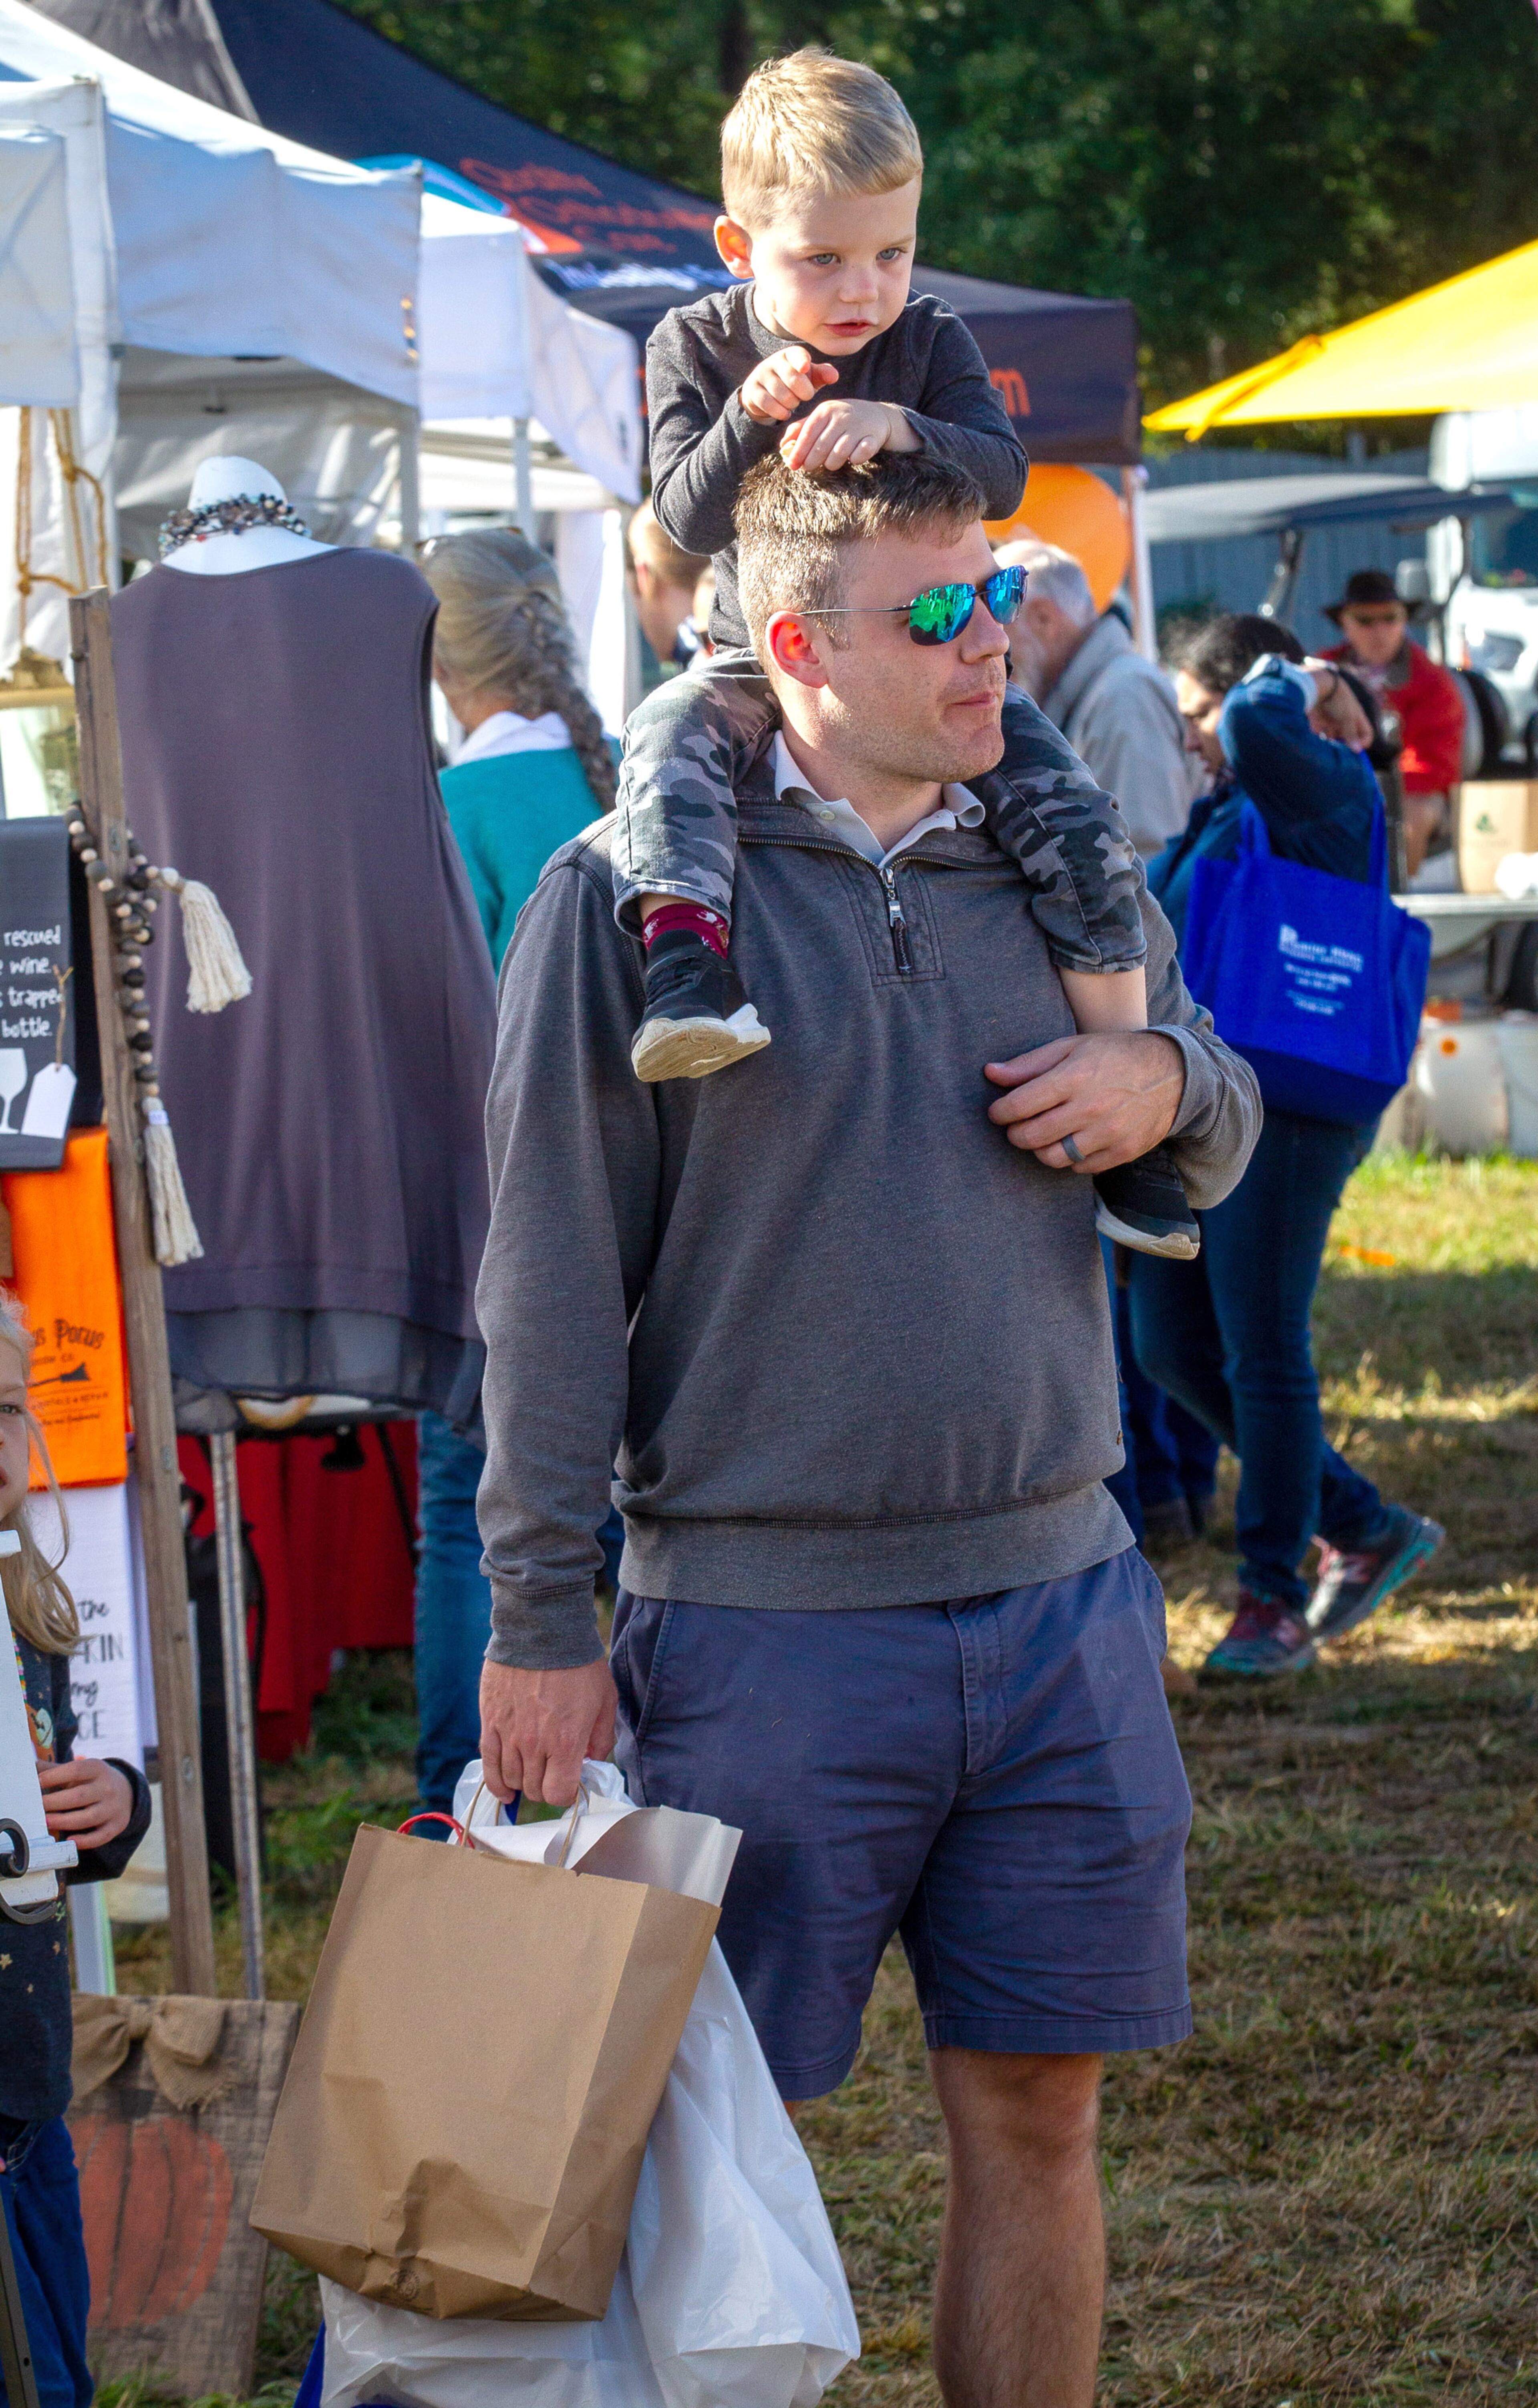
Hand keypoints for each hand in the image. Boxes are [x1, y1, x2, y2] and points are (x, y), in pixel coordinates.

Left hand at [40, 1757, 133, 1849]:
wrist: (126, 1791)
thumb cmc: (92, 1781)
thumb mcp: (79, 1770)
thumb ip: (55, 1770)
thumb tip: (28, 1769)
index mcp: (97, 1768)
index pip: (76, 1770)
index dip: (54, 1776)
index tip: (36, 1783)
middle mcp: (108, 1787)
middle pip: (79, 1796)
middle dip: (54, 1802)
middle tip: (35, 1807)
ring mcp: (114, 1807)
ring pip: (88, 1818)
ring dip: (64, 1821)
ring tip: (46, 1822)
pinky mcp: (117, 1825)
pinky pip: (101, 1836)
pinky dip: (85, 1841)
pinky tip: (70, 1840)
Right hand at [479, 1658, 617, 1808]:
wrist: (542, 1631)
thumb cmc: (578, 1664)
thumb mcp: (605, 1700)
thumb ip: (601, 1737)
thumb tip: (591, 1761)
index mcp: (566, 1741)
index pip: (559, 1793)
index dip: (566, 1793)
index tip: (571, 1782)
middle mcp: (535, 1744)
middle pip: (535, 1789)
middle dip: (546, 1786)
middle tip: (554, 1771)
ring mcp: (508, 1734)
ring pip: (512, 1778)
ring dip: (524, 1782)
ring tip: (533, 1773)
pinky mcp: (489, 1721)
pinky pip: (488, 1763)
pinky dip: (495, 1782)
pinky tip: (504, 1790)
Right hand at [739, 346, 838, 425]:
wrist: (766, 394)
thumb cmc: (795, 384)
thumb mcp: (810, 378)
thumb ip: (822, 375)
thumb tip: (834, 376)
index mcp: (791, 355)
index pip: (797, 355)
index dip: (801, 361)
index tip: (805, 368)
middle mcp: (774, 361)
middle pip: (793, 378)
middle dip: (804, 393)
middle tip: (804, 396)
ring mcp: (761, 375)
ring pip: (782, 394)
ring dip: (792, 404)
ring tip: (793, 402)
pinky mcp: (752, 390)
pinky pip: (769, 404)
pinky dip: (780, 412)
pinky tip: (785, 413)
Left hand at [779, 398, 915, 471]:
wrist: (877, 415)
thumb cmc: (843, 419)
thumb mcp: (822, 417)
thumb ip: (801, 429)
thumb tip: (783, 446)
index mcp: (826, 410)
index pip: (808, 433)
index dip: (799, 451)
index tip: (793, 465)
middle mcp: (842, 416)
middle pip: (821, 446)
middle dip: (812, 461)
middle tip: (809, 467)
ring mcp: (859, 426)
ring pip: (839, 453)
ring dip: (832, 463)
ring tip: (830, 463)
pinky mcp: (873, 437)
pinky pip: (860, 454)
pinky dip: (855, 460)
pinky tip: (852, 459)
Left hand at [984, 1029, 1185, 1171]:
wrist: (1173, 1073)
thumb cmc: (1115, 1055)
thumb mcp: (1072, 1047)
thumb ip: (1029, 1063)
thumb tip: (990, 1073)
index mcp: (1075, 1077)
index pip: (1020, 1105)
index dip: (1000, 1112)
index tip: (998, 1112)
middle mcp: (1091, 1107)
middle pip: (1032, 1136)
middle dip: (1015, 1133)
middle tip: (1017, 1126)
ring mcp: (1109, 1133)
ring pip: (1053, 1157)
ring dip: (1040, 1150)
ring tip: (1043, 1135)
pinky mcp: (1123, 1151)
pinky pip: (1080, 1167)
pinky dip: (1070, 1158)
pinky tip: (1072, 1141)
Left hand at [1303, 662, 1373, 750]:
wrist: (1317, 685)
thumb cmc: (1337, 699)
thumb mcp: (1347, 717)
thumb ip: (1351, 734)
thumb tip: (1358, 751)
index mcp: (1357, 717)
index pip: (1365, 734)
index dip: (1363, 742)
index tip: (1355, 750)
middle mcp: (1345, 720)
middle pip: (1348, 738)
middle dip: (1344, 746)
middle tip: (1340, 752)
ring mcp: (1331, 721)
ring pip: (1333, 738)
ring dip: (1331, 742)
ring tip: (1327, 741)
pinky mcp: (1318, 722)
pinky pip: (1320, 735)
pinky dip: (1319, 737)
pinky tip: (1317, 733)